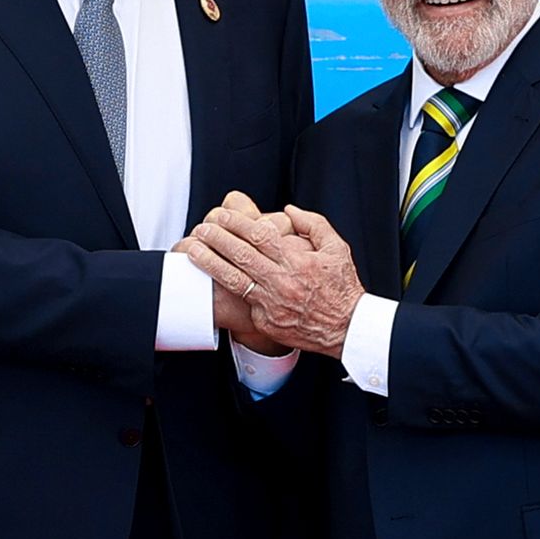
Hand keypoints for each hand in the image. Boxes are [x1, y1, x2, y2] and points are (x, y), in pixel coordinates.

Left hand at [186, 202, 362, 357]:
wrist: (347, 328)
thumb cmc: (342, 287)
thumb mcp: (337, 248)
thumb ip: (313, 224)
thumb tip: (288, 210)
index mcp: (296, 260)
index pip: (259, 235)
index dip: (237, 222)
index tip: (222, 214)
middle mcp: (281, 281)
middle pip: (240, 254)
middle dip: (216, 238)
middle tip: (201, 228)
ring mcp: (271, 303)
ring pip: (233, 279)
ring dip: (209, 262)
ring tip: (192, 250)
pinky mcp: (266, 321)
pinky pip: (244, 302)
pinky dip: (227, 290)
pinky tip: (210, 281)